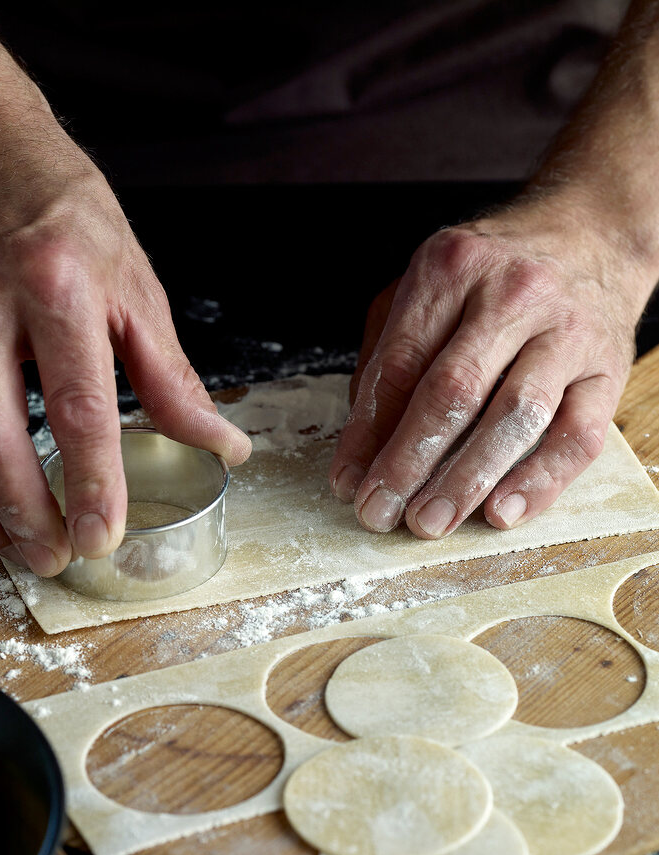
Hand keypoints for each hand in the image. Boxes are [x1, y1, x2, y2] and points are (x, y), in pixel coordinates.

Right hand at [0, 144, 250, 575]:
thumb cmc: (62, 214)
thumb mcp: (135, 283)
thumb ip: (171, 376)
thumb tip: (221, 444)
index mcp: (57, 283)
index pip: (78, 404)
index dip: (93, 480)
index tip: (105, 535)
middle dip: (27, 512)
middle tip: (59, 559)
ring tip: (20, 550)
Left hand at [329, 201, 649, 537]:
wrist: (593, 233)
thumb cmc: (493, 272)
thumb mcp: (426, 287)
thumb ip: (388, 354)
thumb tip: (362, 444)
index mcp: (452, 270)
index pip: (399, 364)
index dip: (367, 432)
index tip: (347, 482)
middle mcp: (512, 294)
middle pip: (453, 391)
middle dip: (408, 463)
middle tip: (379, 512)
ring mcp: (566, 331)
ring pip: (514, 416)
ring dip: (466, 479)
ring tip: (430, 521)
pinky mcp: (607, 368)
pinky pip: (576, 436)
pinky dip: (538, 482)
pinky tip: (500, 512)